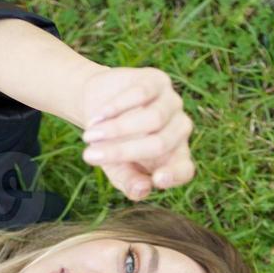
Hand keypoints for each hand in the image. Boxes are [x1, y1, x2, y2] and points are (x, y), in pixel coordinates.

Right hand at [79, 66, 193, 200]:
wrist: (99, 107)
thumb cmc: (111, 145)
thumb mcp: (118, 170)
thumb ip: (130, 183)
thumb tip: (142, 191)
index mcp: (176, 157)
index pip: (185, 170)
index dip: (175, 175)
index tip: (157, 179)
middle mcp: (180, 130)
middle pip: (161, 143)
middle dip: (122, 151)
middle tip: (89, 156)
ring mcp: (172, 103)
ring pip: (153, 119)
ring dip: (116, 129)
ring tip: (88, 136)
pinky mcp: (158, 81)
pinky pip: (142, 94)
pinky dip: (115, 108)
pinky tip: (96, 117)